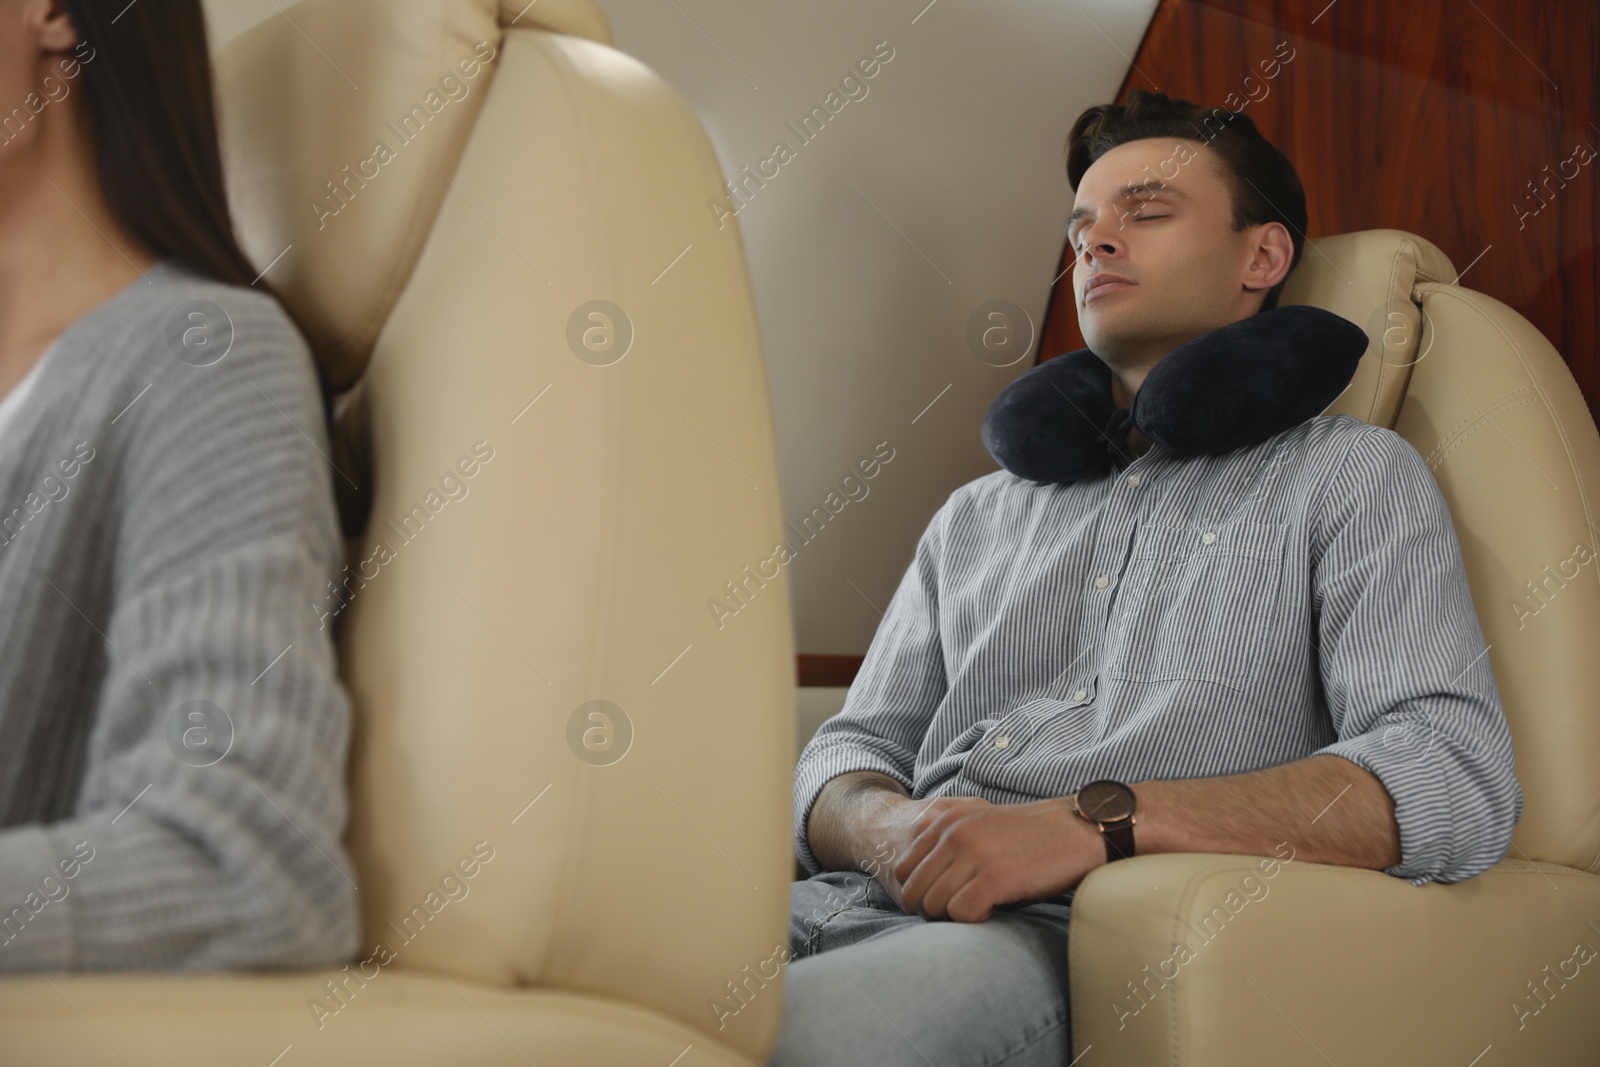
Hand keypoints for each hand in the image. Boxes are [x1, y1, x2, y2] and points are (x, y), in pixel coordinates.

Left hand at [888, 795, 1106, 921]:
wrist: (1076, 831)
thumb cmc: (1027, 836)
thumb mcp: (977, 823)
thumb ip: (944, 841)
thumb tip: (911, 879)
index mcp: (945, 821)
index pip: (903, 869)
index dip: (918, 892)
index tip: (942, 899)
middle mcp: (954, 835)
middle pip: (914, 892)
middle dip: (932, 909)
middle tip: (961, 909)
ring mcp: (973, 855)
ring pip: (934, 906)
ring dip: (954, 916)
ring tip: (981, 906)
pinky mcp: (995, 878)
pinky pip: (961, 914)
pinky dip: (975, 919)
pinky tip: (994, 909)